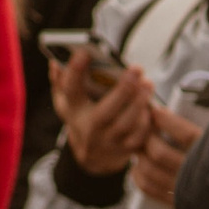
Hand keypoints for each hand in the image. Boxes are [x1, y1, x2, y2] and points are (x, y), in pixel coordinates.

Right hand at [52, 47, 152, 176]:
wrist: (92, 156)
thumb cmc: (82, 117)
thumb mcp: (66, 102)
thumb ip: (61, 81)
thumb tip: (56, 63)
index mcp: (73, 110)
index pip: (71, 91)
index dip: (75, 72)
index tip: (84, 52)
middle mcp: (89, 128)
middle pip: (105, 112)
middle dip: (123, 89)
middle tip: (136, 68)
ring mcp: (107, 141)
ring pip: (125, 125)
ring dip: (139, 103)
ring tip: (148, 84)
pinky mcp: (125, 149)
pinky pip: (139, 137)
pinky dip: (147, 121)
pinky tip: (152, 105)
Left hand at [130, 103, 199, 208]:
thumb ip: (193, 131)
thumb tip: (162, 114)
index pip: (185, 135)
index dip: (167, 121)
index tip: (156, 110)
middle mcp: (197, 174)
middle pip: (159, 153)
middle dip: (147, 137)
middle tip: (143, 128)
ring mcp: (185, 191)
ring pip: (149, 170)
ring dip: (140, 156)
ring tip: (140, 147)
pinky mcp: (176, 203)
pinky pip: (148, 187)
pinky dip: (138, 174)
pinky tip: (138, 167)